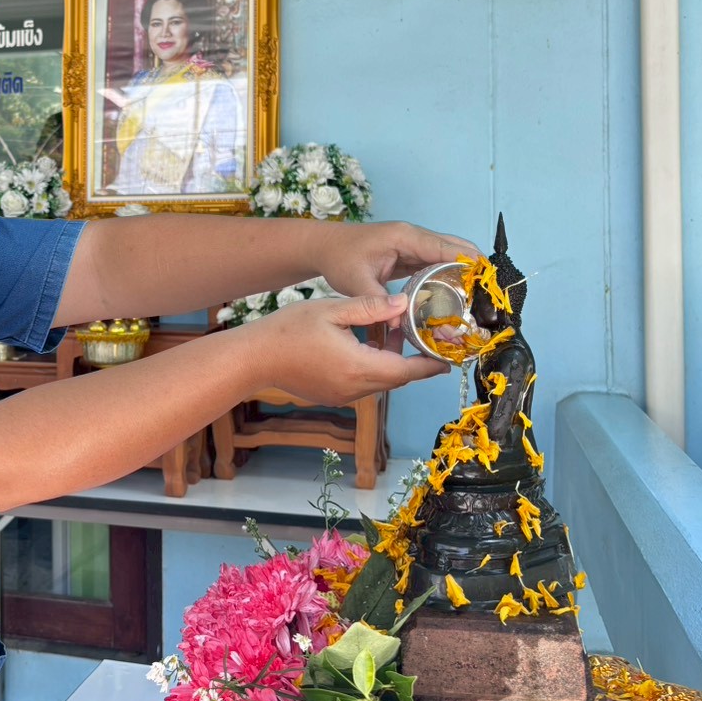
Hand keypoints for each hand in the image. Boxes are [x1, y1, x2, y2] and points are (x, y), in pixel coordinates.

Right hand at [251, 294, 448, 405]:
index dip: (431, 364)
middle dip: (414, 360)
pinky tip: (366, 346)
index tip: (449, 356)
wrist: (252, 359)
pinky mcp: (332, 396)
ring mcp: (343, 396)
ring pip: (381, 381)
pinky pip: (363, 384)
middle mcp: (356, 388)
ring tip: (394, 333)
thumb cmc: (288, 330)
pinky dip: (373, 367)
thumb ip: (371, 307)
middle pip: (397, 378)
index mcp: (359, 367)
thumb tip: (404, 303)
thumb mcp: (332, 309)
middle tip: (425, 337)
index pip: (408, 370)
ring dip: (392, 362)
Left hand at [312, 221, 479, 300]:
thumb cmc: (338, 258)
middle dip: (473, 271)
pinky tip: (456, 298)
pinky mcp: (411, 255)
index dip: (469, 265)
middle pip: (456, 249)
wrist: (324, 247)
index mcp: (406, 237)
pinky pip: (437, 264)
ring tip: (477, 301)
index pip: (447, 248)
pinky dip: (449, 277)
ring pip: (449, 256)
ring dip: (464, 275)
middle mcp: (415, 237)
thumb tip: (399, 325)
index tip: (486, 285)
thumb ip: (376, 301)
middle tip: (485, 299)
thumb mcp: (355, 281)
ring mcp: (414, 245)